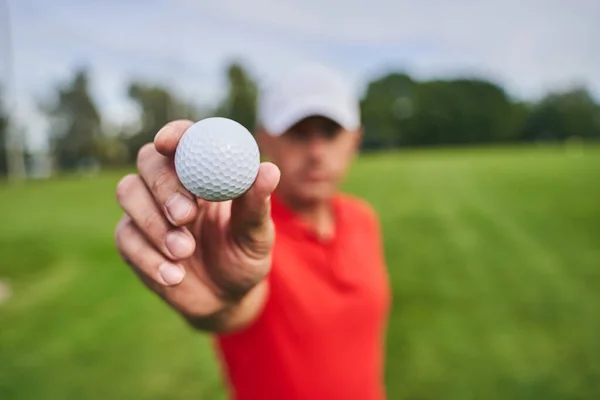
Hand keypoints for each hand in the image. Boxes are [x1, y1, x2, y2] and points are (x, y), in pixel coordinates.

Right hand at [114, 120, 280, 331]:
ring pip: (128, 191)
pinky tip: (174, 276)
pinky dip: (148, 257)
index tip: (170, 143)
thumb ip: (256, 205)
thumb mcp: (257, 235)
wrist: (226, 298)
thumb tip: (269, 170)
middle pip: (149, 160)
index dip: (174, 134)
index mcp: (204, 172)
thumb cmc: (245, 256)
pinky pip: (126, 237)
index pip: (185, 139)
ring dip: (153, 222)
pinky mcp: (132, 240)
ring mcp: (147, 210)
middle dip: (163, 185)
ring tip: (184, 252)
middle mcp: (172, 184)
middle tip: (184, 214)